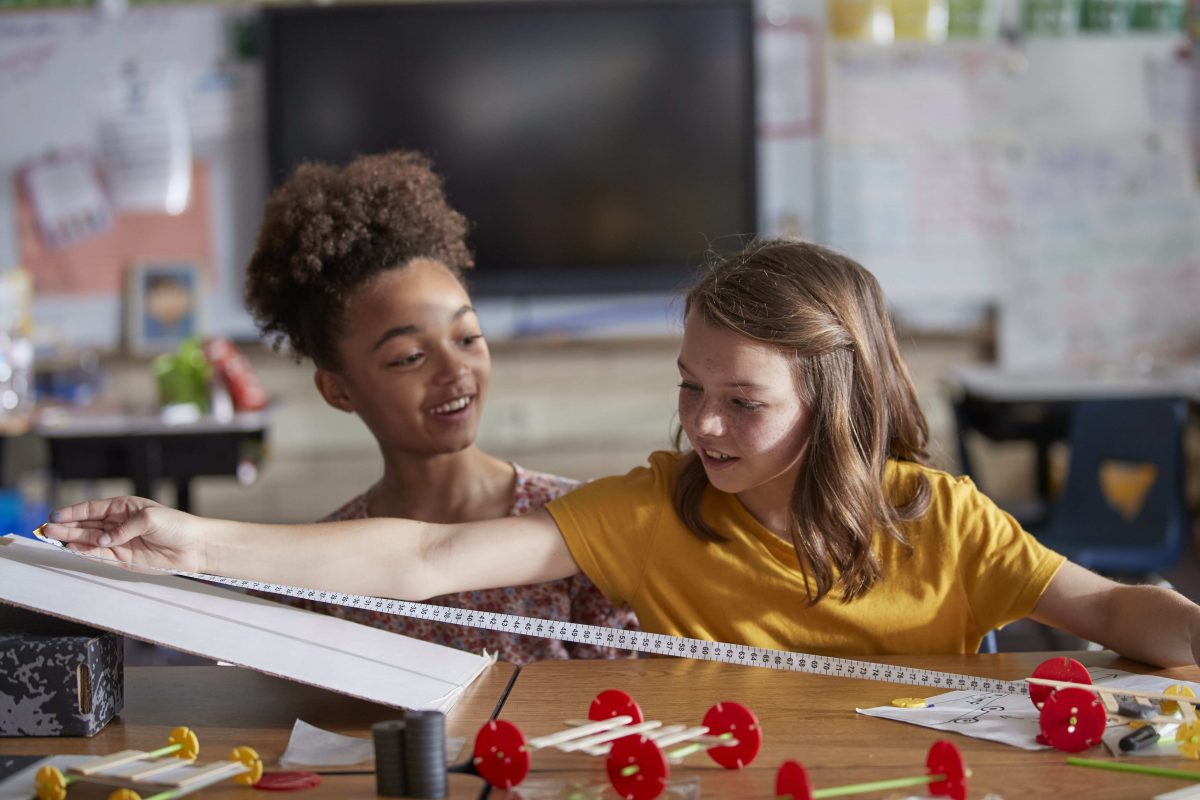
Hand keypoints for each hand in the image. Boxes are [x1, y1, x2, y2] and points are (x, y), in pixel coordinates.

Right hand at [42, 496, 205, 573]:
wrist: (194, 546)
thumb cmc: (177, 525)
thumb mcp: (151, 518)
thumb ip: (124, 528)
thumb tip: (102, 540)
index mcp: (124, 508)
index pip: (92, 509)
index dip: (73, 512)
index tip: (55, 515)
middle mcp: (118, 524)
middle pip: (86, 525)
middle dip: (66, 526)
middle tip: (47, 528)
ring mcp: (119, 542)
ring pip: (89, 540)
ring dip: (71, 539)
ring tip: (53, 537)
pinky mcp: (123, 558)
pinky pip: (100, 555)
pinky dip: (85, 552)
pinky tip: (71, 548)